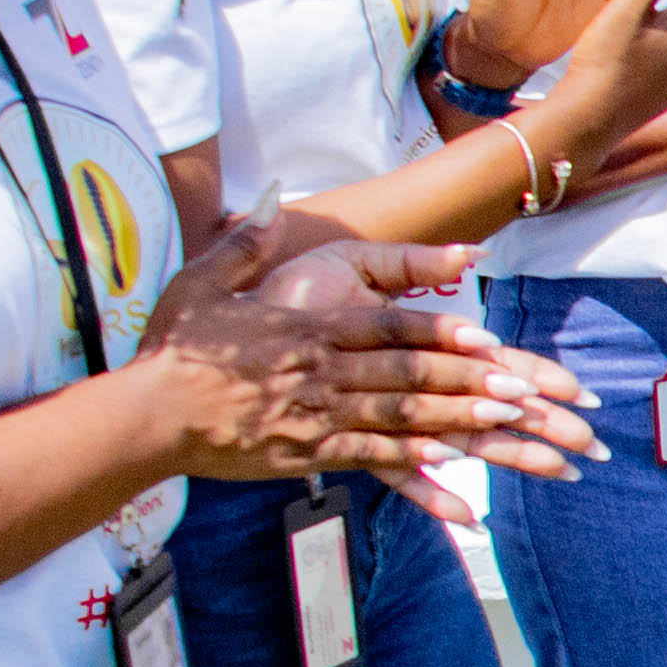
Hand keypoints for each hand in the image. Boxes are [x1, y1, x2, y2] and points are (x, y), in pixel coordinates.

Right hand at [136, 222, 598, 498]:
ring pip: (399, 415)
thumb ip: (246, 241)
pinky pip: (370, 458)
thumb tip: (273, 196)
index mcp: (305, 329)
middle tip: (523, 386)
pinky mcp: (306, 454)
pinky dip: (416, 465)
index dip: (438, 329)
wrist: (143, 416)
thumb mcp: (205, 281)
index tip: (483, 333)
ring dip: (458, 417)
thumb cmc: (174, 349)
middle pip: (406, 371)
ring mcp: (316, 416)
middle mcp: (319, 372)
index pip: (384, 325)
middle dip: (468, 378)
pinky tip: (456, 470)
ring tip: (509, 422)